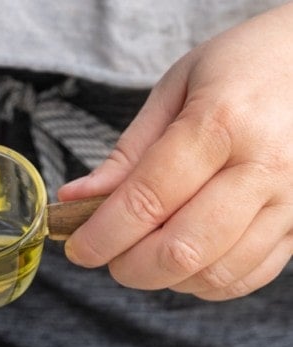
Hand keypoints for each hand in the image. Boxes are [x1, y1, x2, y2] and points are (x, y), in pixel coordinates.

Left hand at [58, 3, 292, 299]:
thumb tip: (75, 199)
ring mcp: (292, 199)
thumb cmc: (245, 64)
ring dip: (167, 279)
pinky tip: (186, 262)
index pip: (147, 199)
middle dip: (130, 267)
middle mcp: (263, 165)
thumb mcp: (178, 87)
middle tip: (107, 257)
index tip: (77, 247)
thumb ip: (129, 151)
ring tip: (143, 256)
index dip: (102, 234)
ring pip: (217, 272)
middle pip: (182, 248)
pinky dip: (208, 282)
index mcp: (221, 121)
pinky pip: (252, 275)